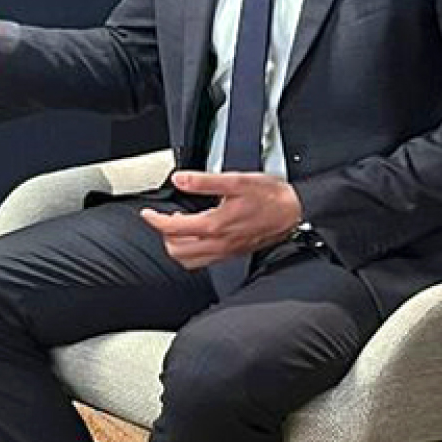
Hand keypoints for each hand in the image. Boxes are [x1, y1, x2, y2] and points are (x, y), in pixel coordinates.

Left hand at [140, 171, 304, 269]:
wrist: (295, 212)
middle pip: (177, 250)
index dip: (154, 220)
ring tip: (177, 227)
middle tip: (162, 218)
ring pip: (189, 260)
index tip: (147, 214)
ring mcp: (226, 251)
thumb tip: (179, 179)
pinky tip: (195, 236)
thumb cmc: (270, 196)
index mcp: (215, 225)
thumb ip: (203, 181)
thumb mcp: (235, 181)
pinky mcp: (233, 253)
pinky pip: (204, 261)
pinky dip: (192, 252)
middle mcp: (218, 243)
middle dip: (164, 234)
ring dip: (176, 246)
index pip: (173, 229)